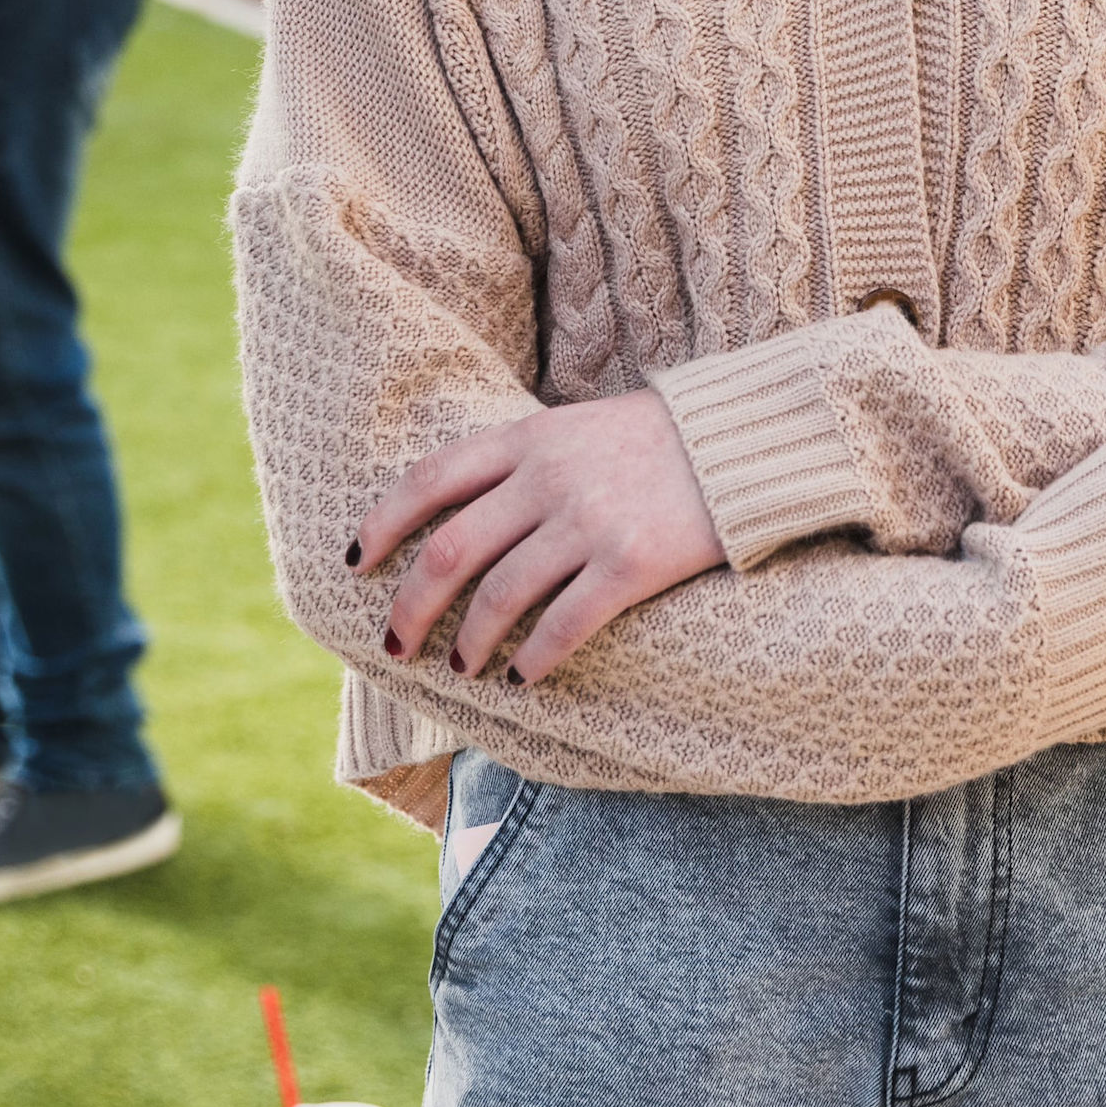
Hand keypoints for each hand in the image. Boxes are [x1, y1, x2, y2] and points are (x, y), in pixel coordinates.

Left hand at [354, 389, 727, 685]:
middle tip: (396, 644)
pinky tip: (522, 679)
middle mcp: (548, 478)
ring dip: (468, 641)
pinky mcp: (632, 564)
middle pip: (451, 549)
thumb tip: (462, 510)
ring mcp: (589, 521)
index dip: (383, 523)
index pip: (430, 478)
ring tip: (460, 667)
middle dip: (411, 605)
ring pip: (499, 595)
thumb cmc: (659, 440)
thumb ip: (523, 461)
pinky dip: (533, 659)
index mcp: (528, 438)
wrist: (747, 440)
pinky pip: (564, 624)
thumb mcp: (577, 427)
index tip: (358, 563)